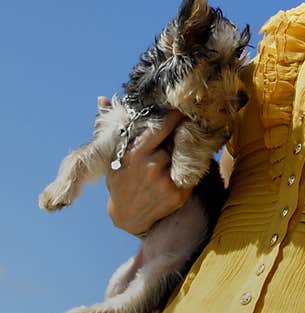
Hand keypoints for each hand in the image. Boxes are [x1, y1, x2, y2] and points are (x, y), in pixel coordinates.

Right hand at [103, 97, 191, 235]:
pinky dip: (193, 168)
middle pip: (177, 140)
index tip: (182, 108)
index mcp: (135, 153)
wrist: (128, 215)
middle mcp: (151, 166)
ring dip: (188, 150)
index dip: (174, 116)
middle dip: (182, 135)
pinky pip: (193, 172)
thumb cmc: (121, 178)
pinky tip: (187, 167)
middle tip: (190, 126)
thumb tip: (103, 97)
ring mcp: (166, 181)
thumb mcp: (114, 154)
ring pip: (186, 155)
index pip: (161, 127)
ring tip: (187, 149)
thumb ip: (113, 127)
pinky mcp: (179, 194)